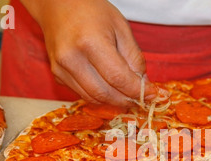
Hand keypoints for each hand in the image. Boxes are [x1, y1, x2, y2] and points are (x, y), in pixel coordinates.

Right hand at [20, 0, 156, 105]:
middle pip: (105, 94)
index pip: (118, 78)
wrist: (58, 5)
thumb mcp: (121, 28)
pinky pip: (83, 94)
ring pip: (93, 99)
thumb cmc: (92, 11)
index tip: (153, 95)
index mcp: (90, 42)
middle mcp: (72, 58)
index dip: (138, 91)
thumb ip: (134, 58)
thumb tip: (144, 86)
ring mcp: (61, 69)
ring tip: (128, 94)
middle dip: (127, 100)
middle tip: (142, 98)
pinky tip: (109, 87)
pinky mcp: (57, 75)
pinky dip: (100, 96)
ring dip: (114, 101)